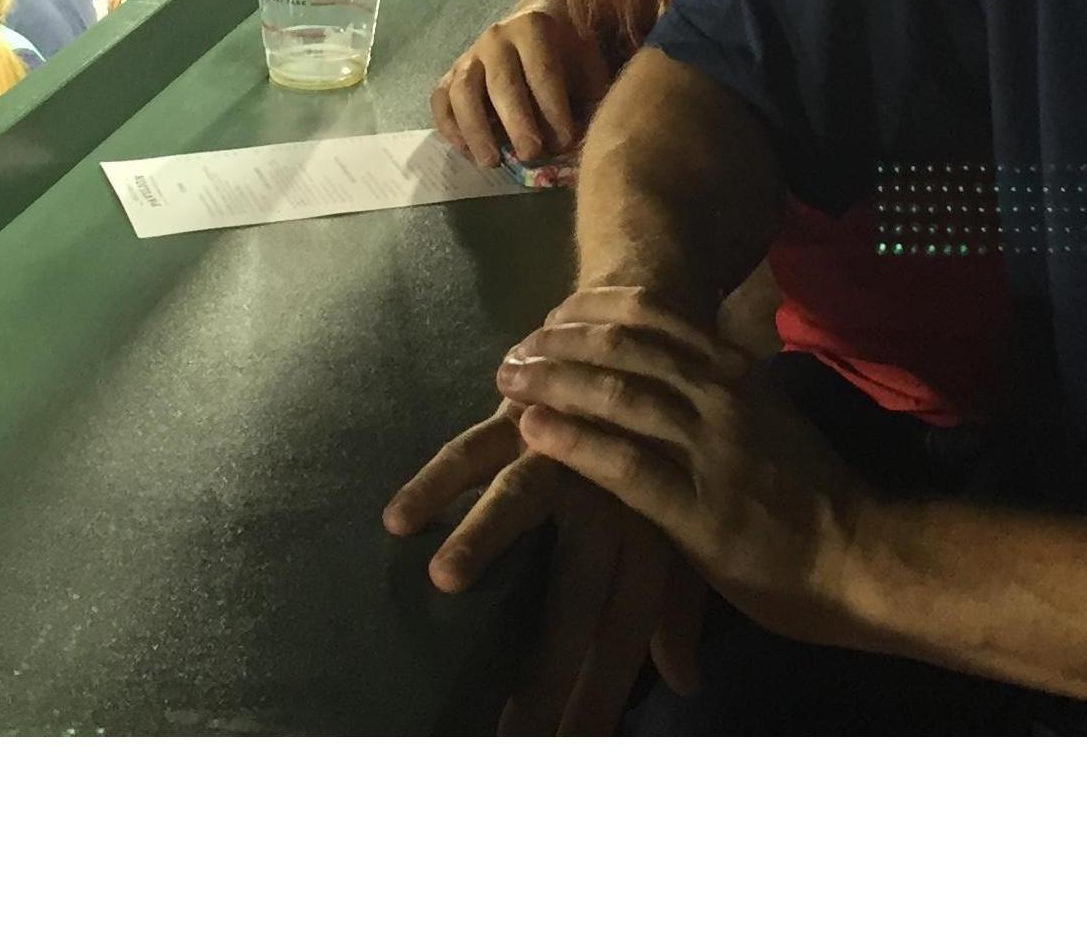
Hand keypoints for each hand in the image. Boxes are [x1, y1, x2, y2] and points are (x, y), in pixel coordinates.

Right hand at [383, 401, 703, 734]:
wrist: (665, 332)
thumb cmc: (658, 453)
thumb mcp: (679, 529)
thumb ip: (677, 611)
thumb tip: (686, 684)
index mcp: (654, 536)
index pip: (626, 637)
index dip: (597, 698)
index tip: (564, 755)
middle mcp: (613, 499)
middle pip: (578, 596)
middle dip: (543, 667)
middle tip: (506, 730)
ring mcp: (568, 449)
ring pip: (524, 499)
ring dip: (484, 537)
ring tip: (444, 581)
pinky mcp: (528, 409)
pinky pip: (478, 446)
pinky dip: (440, 479)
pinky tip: (400, 517)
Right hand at [430, 8, 610, 167]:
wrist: (539, 21)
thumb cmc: (569, 52)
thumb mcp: (589, 64)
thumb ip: (589, 97)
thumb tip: (584, 141)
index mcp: (533, 28)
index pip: (541, 70)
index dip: (552, 107)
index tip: (565, 141)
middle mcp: (496, 38)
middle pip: (501, 82)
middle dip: (516, 121)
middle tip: (530, 154)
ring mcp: (470, 56)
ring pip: (463, 91)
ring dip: (475, 129)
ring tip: (491, 161)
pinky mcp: (451, 75)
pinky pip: (440, 100)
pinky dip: (448, 126)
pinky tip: (464, 150)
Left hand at [496, 286, 869, 649]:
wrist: (866, 558)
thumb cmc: (816, 496)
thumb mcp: (771, 418)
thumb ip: (729, 392)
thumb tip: (692, 369)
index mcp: (735, 371)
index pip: (653, 316)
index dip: (592, 309)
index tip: (552, 312)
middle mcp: (718, 396)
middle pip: (622, 347)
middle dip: (558, 342)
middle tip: (514, 349)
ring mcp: (707, 450)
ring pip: (615, 395)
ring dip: (552, 382)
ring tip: (507, 380)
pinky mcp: (696, 511)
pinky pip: (621, 464)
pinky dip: (571, 442)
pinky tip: (533, 433)